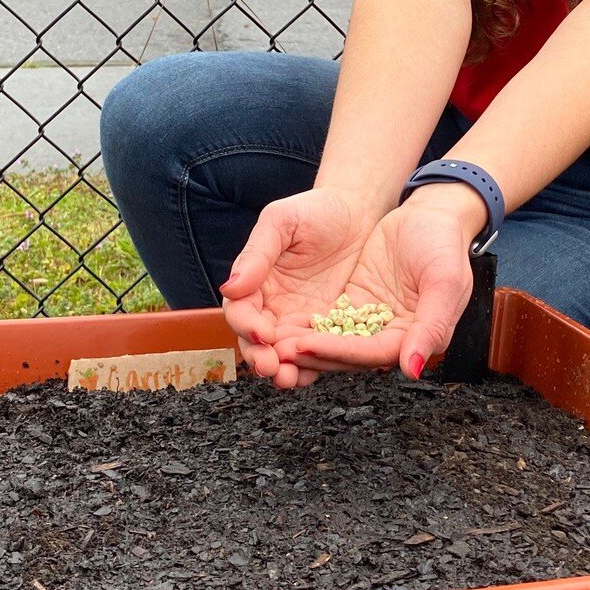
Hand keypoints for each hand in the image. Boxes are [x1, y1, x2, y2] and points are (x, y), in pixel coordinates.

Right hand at [219, 187, 378, 388]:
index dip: (246, 324)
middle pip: (256, 341)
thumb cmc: (316, 211)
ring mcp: (299, 321)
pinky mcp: (327, 329)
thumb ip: (257, 253)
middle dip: (260, 357)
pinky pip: (315, 354)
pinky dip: (312, 368)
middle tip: (270, 367)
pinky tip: (314, 376)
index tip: (261, 332)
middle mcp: (272, 307)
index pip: (240, 310)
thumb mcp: (281, 222)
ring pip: (282, 354)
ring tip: (289, 379)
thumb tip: (230, 287)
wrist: (358, 213)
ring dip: (283, 370)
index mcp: (255, 282)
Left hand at [272, 184, 483, 379]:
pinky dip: (304, 325)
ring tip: (270, 342)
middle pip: (346, 355)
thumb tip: (412, 370)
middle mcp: (391, 336)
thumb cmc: (443, 243)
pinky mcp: (354, 304)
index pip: (370, 354)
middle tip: (274, 351)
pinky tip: (278, 322)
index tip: (303, 346)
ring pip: (332, 341)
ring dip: (303, 346)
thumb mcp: (444, 280)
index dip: (336, 352)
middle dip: (311, 356)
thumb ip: (431, 326)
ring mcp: (370, 321)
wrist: (432, 213)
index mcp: (416, 337)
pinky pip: (326, 320)